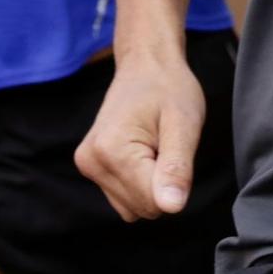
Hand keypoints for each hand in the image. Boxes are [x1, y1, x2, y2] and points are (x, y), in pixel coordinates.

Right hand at [76, 54, 204, 219]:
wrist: (145, 66)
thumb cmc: (168, 88)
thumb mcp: (184, 124)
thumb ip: (177, 168)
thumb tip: (172, 207)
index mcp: (112, 150)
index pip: (154, 202)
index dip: (174, 181)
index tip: (173, 147)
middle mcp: (92, 161)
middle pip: (143, 207)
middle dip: (162, 184)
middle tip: (165, 145)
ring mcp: (88, 165)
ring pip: (133, 206)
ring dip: (151, 185)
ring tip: (155, 147)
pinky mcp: (91, 167)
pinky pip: (124, 198)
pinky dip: (139, 183)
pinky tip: (144, 153)